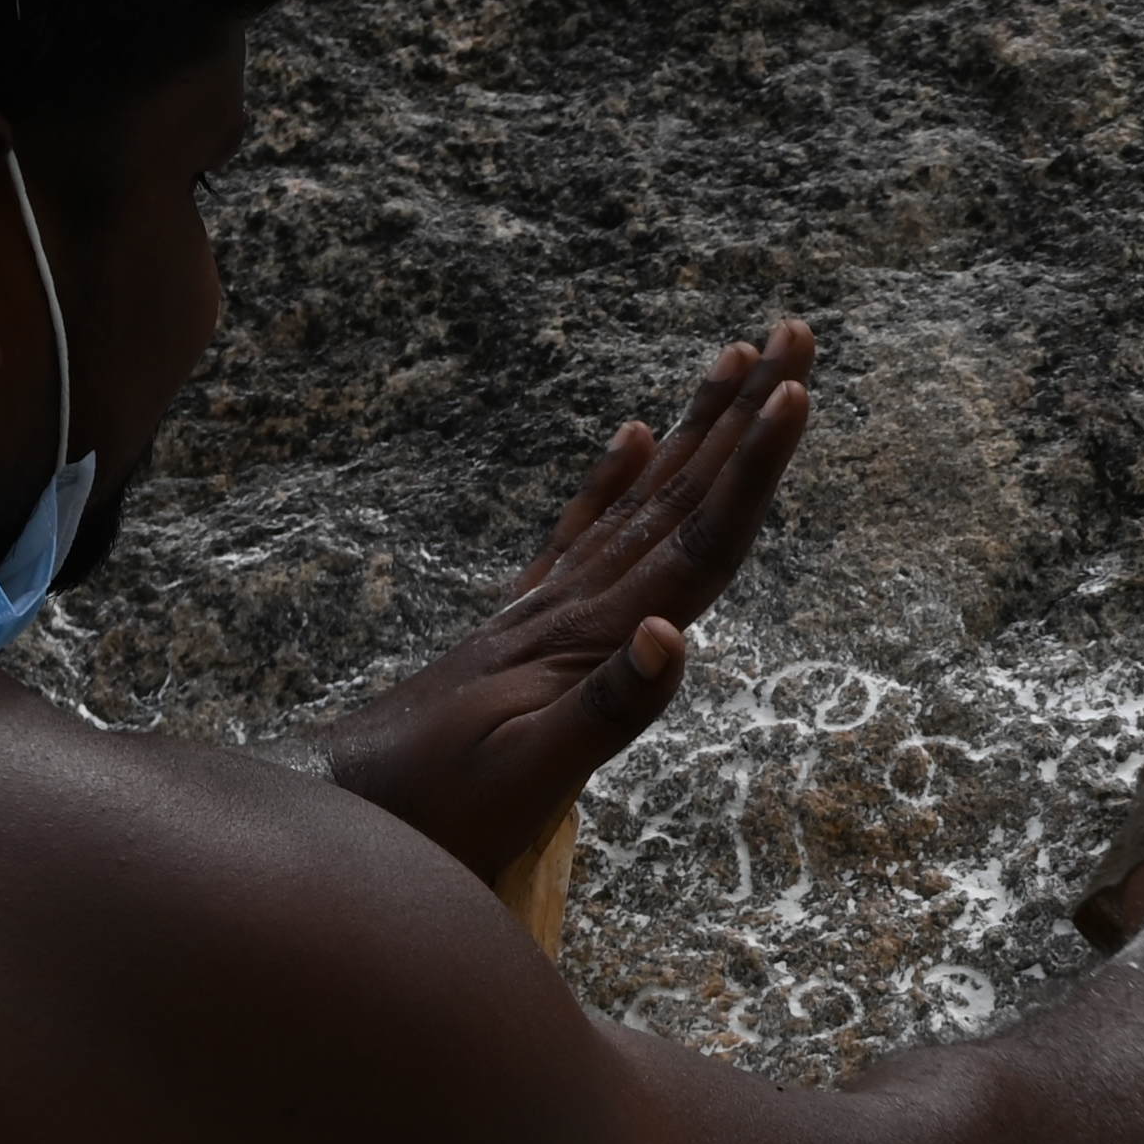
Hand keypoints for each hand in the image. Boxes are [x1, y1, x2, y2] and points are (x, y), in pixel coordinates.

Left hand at [301, 319, 814, 876]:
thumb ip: (608, 709)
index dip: (752, 471)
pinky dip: (613, 479)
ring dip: (697, 428)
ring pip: (641, 499)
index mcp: (590, 636)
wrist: (346, 805)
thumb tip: (675, 634)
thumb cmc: (439, 808)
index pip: (694, 540)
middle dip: (744, 415)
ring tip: (736, 359)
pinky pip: (580, 532)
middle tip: (795, 334)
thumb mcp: (529, 777)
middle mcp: (575, 604)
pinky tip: (635, 435)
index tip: (797, 395)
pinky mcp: (522, 625)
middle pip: (680, 494)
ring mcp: (546, 608)